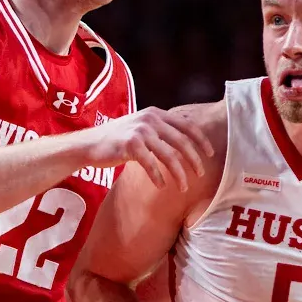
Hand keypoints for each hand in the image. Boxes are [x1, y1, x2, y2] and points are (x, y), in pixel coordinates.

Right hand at [85, 107, 213, 191]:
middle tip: (200, 174)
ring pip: (169, 156)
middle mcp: (150, 119)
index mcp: (156, 113)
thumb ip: (160, 130)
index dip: (201, 140)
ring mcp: (140, 131)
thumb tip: (185, 141)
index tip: (211, 154)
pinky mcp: (130, 145)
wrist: (90, 144)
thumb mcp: (142, 128)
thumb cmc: (118, 140)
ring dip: (179, 174)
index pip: (187, 125)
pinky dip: (158, 177)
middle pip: (182, 141)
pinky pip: (151, 165)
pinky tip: (161, 186)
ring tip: (183, 187)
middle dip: (194, 160)